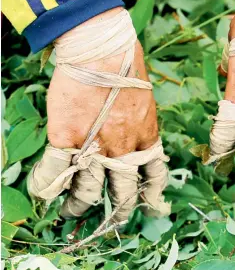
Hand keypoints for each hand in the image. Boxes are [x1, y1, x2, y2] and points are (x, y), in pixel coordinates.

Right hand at [28, 8, 169, 221]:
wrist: (101, 47)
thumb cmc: (125, 65)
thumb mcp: (145, 100)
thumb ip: (141, 124)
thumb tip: (136, 133)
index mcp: (146, 139)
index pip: (155, 176)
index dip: (153, 195)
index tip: (153, 206)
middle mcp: (124, 150)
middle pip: (124, 193)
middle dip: (120, 211)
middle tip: (115, 221)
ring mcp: (95, 147)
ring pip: (89, 192)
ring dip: (79, 206)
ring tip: (72, 213)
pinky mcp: (66, 138)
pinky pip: (55, 174)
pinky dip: (47, 187)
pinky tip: (44, 194)